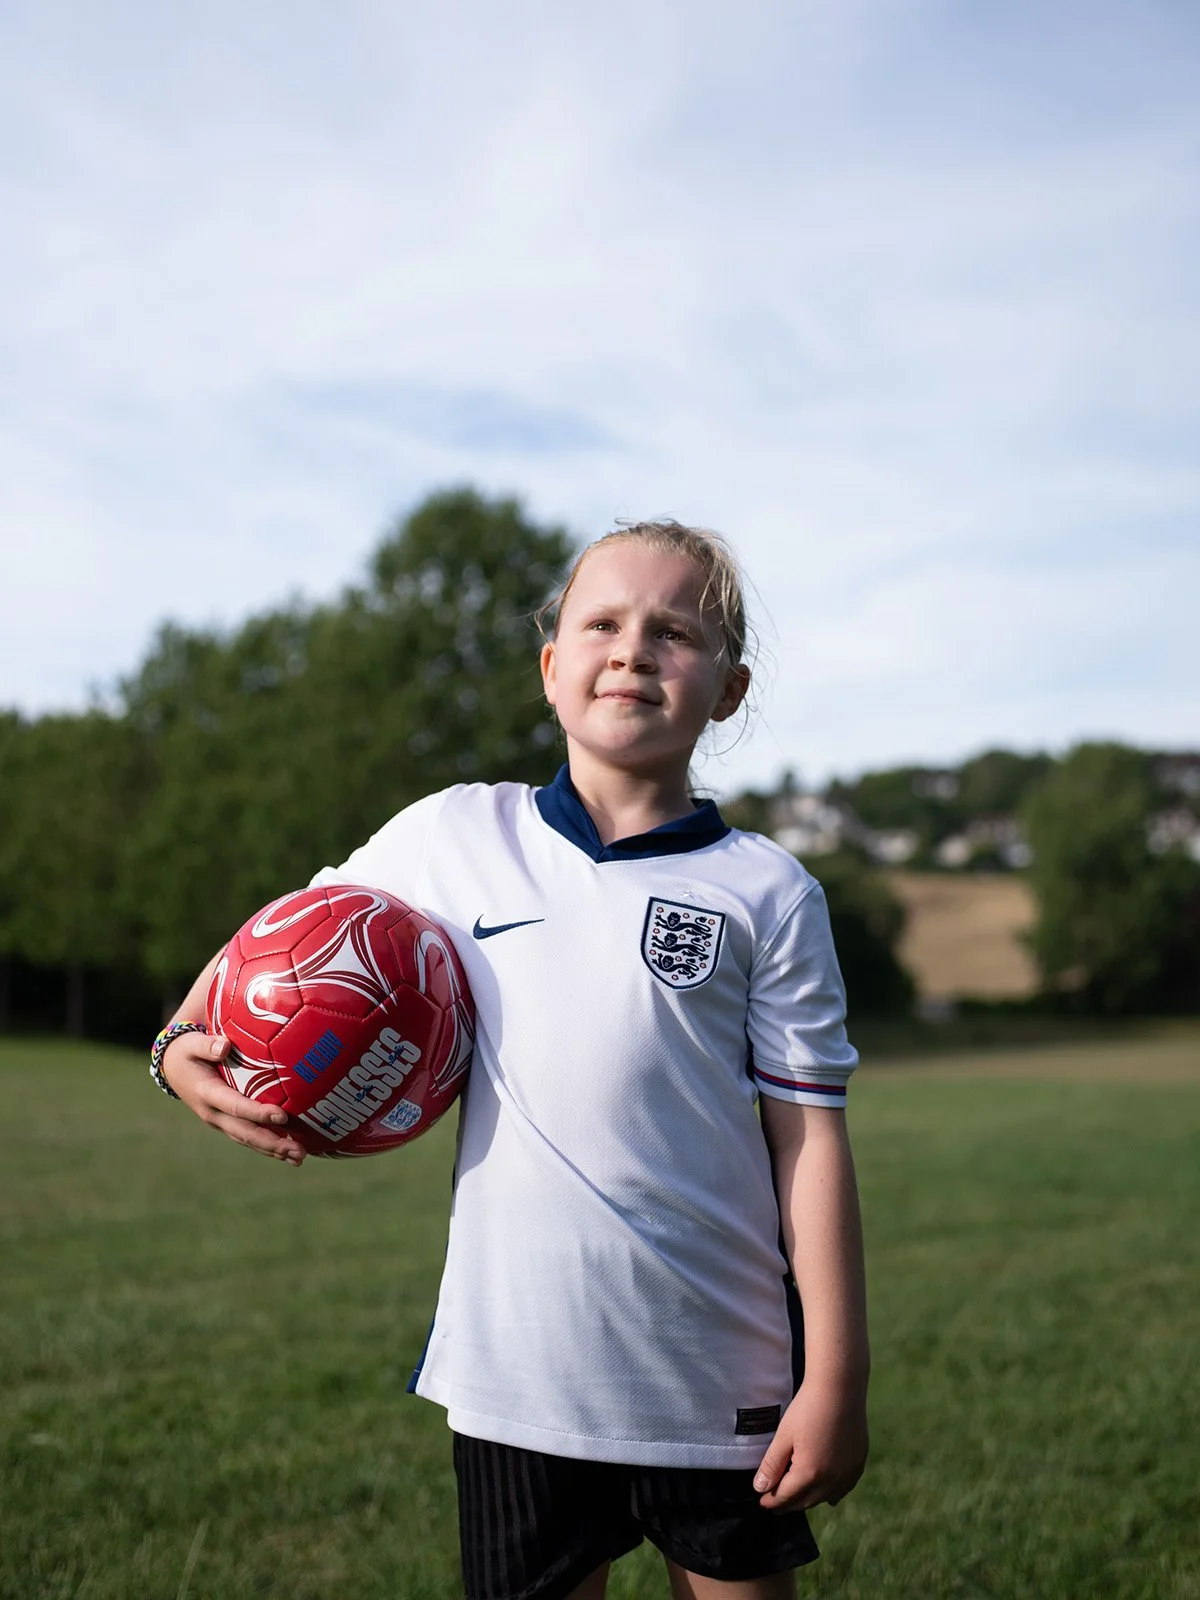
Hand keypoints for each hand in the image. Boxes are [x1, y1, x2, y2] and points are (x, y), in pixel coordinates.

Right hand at [162, 1030, 307, 1165]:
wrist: (173, 1068)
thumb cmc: (187, 1051)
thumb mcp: (192, 1045)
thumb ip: (207, 1045)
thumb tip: (225, 1046)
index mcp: (207, 1094)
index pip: (235, 1106)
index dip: (258, 1113)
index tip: (282, 1116)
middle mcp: (213, 1114)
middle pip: (245, 1133)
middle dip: (272, 1144)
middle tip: (299, 1152)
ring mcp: (219, 1122)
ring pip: (248, 1140)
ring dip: (273, 1151)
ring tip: (299, 1158)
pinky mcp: (226, 1124)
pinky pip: (247, 1137)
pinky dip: (267, 1146)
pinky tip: (288, 1152)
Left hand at [752, 1379, 868, 1510]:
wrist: (840, 1387)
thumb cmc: (808, 1408)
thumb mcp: (784, 1435)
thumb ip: (771, 1465)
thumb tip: (760, 1489)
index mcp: (809, 1473)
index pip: (786, 1497)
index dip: (772, 1501)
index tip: (762, 1502)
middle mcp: (831, 1480)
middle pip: (806, 1501)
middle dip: (789, 1503)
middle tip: (776, 1502)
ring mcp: (847, 1472)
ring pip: (826, 1497)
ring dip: (810, 1499)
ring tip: (797, 1496)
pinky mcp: (859, 1462)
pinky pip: (844, 1487)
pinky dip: (832, 1492)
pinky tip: (827, 1493)